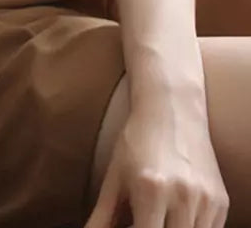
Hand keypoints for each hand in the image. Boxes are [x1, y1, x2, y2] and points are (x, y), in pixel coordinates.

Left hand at [84, 91, 228, 227]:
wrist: (172, 107)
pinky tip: (176, 215)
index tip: (130, 225)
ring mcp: (206, 200)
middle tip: (142, 220)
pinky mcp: (221, 202)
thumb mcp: (115, 176)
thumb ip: (102, 215)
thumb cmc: (137, 140)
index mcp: (151, 190)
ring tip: (157, 216)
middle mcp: (183, 196)